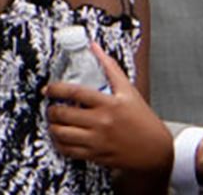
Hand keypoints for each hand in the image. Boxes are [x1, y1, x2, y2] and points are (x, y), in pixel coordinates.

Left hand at [45, 47, 173, 176]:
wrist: (153, 148)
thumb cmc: (142, 118)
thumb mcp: (128, 90)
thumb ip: (110, 68)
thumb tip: (94, 48)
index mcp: (110, 103)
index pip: (75, 92)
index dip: (57, 89)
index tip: (49, 89)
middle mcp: (101, 122)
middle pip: (64, 114)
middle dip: (51, 109)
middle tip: (51, 106)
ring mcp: (96, 140)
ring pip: (61, 133)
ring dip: (53, 126)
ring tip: (55, 121)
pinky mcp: (94, 154)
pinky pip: (67, 150)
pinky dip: (59, 143)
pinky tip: (62, 136)